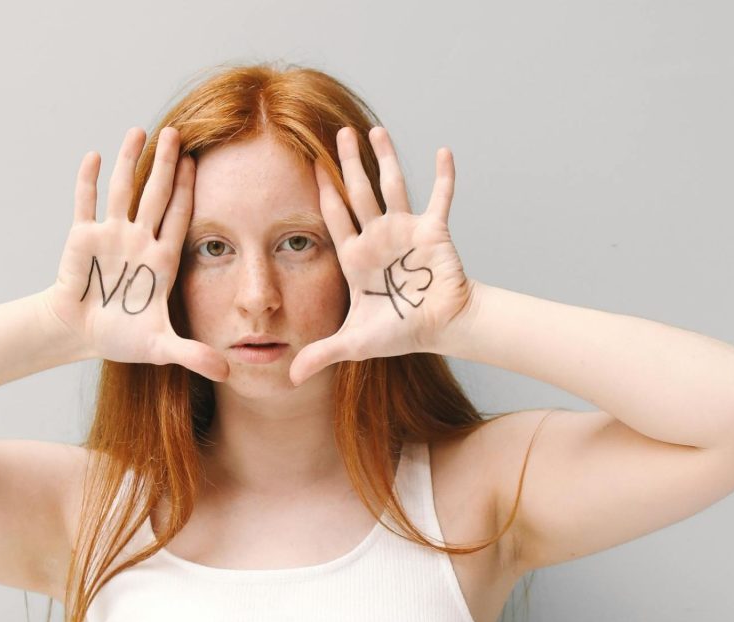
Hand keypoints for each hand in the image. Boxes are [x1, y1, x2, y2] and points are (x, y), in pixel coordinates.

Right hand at [41, 127, 229, 381]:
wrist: (82, 334)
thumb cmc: (124, 336)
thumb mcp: (162, 346)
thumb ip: (193, 355)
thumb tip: (227, 373)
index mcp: (162, 259)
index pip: (179, 217)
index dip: (189, 191)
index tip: (200, 163)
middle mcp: (140, 239)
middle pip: (156, 194)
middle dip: (166, 165)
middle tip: (177, 132)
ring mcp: (112, 235)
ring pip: (124, 191)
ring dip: (130, 161)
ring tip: (140, 131)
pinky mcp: (82, 238)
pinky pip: (86, 204)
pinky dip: (89, 181)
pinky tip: (95, 155)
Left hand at [288, 126, 474, 386]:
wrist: (441, 329)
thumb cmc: (400, 332)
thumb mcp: (355, 343)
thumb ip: (322, 354)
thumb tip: (289, 380)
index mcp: (356, 256)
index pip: (334, 217)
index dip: (322, 192)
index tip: (308, 164)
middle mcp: (378, 236)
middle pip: (358, 192)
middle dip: (348, 163)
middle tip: (337, 132)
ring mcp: (406, 231)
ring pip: (392, 186)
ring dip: (385, 158)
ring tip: (374, 130)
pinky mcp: (434, 232)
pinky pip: (439, 199)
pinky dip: (444, 176)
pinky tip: (444, 151)